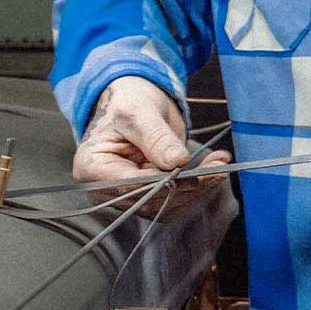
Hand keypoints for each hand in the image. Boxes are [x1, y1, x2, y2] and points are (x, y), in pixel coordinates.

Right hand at [73, 75, 230, 219]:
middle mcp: (107, 190)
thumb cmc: (129, 103)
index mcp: (92, 168)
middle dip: (186, 185)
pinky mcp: (148, 197)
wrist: (136, 104)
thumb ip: (156, 138)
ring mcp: (128, 196)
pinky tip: (211, 169)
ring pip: (166, 206)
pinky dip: (197, 189)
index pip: (129, 186)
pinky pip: (175, 203)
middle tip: (217, 166)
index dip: (162, 183)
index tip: (192, 174)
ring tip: (218, 163)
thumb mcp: (139, 113)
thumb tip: (177, 162)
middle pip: (150, 200)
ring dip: (198, 189)